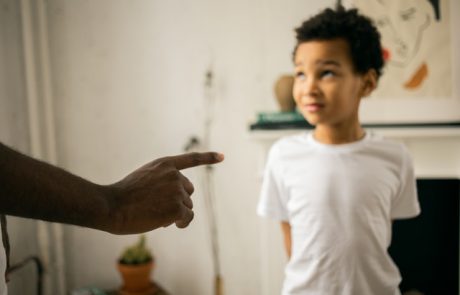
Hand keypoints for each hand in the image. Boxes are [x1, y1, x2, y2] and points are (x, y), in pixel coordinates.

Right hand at [105, 152, 223, 233]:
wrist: (111, 206)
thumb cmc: (122, 196)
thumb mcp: (143, 179)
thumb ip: (162, 182)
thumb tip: (181, 205)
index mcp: (164, 164)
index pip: (191, 159)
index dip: (208, 158)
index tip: (223, 156)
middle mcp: (173, 175)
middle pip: (188, 191)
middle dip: (178, 201)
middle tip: (158, 207)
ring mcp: (176, 191)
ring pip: (187, 206)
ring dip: (176, 213)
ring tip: (155, 215)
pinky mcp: (177, 208)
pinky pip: (187, 218)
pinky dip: (182, 223)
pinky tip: (169, 224)